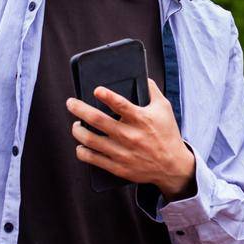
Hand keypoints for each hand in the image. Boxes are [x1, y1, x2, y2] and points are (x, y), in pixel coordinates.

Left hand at [66, 79, 195, 198]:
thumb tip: (141, 77)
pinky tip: (81, 145)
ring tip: (76, 125)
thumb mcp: (164, 108)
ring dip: (77, 130)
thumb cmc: (167, 134)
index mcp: (141, 120)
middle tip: (71, 103)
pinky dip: (82, 150)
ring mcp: (122, 153)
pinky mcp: (117, 167)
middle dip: (79, 109)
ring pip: (89, 140)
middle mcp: (129, 136)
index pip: (121, 105)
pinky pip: (92, 159)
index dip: (106, 96)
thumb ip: (152, 90)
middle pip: (97, 120)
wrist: (173, 166)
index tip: (96, 90)